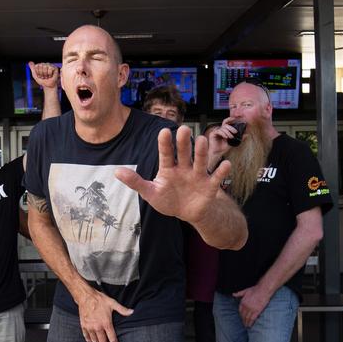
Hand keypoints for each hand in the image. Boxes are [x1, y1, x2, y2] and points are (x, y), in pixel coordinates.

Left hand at [29, 61, 58, 88]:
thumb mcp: (35, 75)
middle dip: (42, 73)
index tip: (39, 76)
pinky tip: (51, 75)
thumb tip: (29, 62)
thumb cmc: (42, 81)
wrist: (48, 86)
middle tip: (44, 76)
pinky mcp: (54, 68)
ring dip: (46, 74)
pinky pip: (50, 68)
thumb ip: (32, 69)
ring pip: (45, 66)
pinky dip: (50, 74)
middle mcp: (44, 64)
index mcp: (39, 65)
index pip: (36, 66)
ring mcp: (49, 65)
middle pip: (41, 66)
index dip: (38, 72)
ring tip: (47, 76)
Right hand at [78, 289, 132, 341]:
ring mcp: (90, 327)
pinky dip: (88, 340)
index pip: (112, 338)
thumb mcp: (112, 303)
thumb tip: (131, 312)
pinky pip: (86, 335)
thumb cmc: (99, 299)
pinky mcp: (83, 325)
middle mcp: (98, 327)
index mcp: (106, 323)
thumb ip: (122, 309)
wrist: (86, 296)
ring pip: (94, 340)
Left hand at [115, 126, 231, 224]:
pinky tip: (226, 164)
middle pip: (184, 153)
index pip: (166, 154)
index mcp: (168, 168)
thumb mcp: (150, 193)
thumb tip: (116, 172)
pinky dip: (221, 172)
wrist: (187, 212)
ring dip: (202, 152)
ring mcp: (198, 176)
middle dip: (184, 142)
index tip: (164, 131)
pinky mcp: (210, 186)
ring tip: (202, 140)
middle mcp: (184, 168)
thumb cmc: (167, 199)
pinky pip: (216, 178)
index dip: (165, 144)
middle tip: (184, 129)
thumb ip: (135, 182)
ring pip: (200, 161)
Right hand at [207, 117, 237, 161]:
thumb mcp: (233, 142)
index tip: (235, 118)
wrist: (218, 154)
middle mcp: (220, 130)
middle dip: (231, 128)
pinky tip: (226, 137)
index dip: (230, 119)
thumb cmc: (223, 148)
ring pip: (223, 128)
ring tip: (231, 137)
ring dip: (228, 132)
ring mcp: (216, 131)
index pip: (227, 122)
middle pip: (225, 124)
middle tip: (235, 132)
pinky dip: (223, 134)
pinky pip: (218, 131)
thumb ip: (239, 138)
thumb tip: (246, 135)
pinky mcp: (212, 134)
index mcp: (224, 130)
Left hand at [233, 284, 272, 326]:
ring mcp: (251, 309)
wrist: (263, 290)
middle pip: (243, 315)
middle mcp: (246, 306)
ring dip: (246, 322)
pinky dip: (251, 323)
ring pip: (247, 318)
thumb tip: (233, 294)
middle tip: (243, 323)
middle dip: (243, 320)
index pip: (240, 310)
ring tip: (246, 326)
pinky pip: (252, 318)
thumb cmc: (255, 289)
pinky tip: (250, 325)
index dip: (241, 315)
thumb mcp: (245, 291)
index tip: (241, 317)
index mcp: (243, 302)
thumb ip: (239, 293)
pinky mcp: (257, 311)